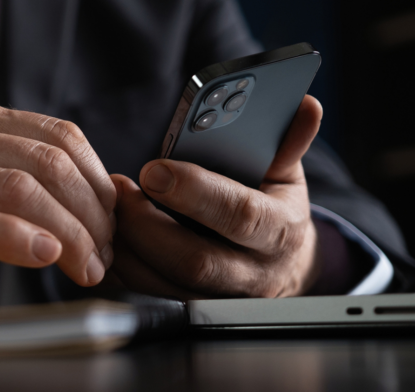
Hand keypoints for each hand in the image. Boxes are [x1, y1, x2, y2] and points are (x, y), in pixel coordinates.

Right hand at [0, 100, 116, 313]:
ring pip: (19, 187)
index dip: (98, 182)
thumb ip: (17, 187)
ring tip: (87, 268)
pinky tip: (44, 256)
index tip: (115, 225)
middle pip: (48, 161)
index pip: (59, 135)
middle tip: (106, 257)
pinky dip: (16, 238)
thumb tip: (93, 208)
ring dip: (68, 232)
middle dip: (91, 213)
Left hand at [110, 95, 323, 298]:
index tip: (155, 169)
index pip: (241, 216)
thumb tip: (306, 106)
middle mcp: (252, 272)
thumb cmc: (276, 210)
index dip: (196, 192)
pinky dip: (123, 265)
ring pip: (164, 282)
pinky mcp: (191, 308)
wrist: (283, 267)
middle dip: (148, 223)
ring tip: (109, 207)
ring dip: (128, 245)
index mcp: (280, 230)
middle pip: (194, 259)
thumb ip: (288, 142)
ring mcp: (221, 297)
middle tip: (119, 188)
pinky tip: (110, 234)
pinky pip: (148, 292)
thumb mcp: (286, 175)